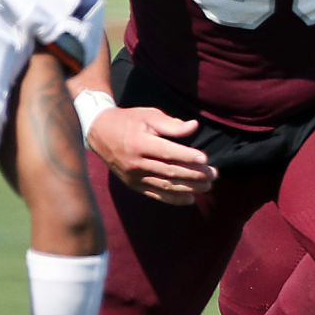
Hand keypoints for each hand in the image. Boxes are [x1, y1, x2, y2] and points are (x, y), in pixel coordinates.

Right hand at [88, 105, 216, 204]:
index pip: (167, 153)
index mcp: (139, 143)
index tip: (205, 159)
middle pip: (170, 172)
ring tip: (207, 186)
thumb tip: (194, 126)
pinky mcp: (133, 185)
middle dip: (194, 175)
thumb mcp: (148, 116)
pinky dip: (173, 199)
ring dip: (189, 188)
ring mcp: (134, 177)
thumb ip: (171, 124)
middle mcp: (136, 163)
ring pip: (165, 186)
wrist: (100, 133)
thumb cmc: (129, 121)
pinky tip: (190, 199)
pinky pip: (156, 195)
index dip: (187, 156)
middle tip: (213, 174)